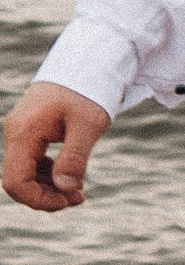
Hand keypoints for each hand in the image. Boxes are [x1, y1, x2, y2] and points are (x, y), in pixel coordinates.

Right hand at [3, 83, 112, 212]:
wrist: (86, 63)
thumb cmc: (88, 91)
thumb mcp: (88, 126)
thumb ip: (75, 158)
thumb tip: (64, 188)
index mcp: (24, 133)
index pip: (15, 181)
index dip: (39, 199)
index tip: (69, 201)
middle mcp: (15, 133)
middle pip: (18, 181)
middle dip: (46, 196)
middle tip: (79, 198)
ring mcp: (20, 132)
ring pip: (24, 173)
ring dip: (49, 187)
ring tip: (79, 189)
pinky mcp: (29, 132)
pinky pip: (31, 162)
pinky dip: (49, 174)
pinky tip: (71, 175)